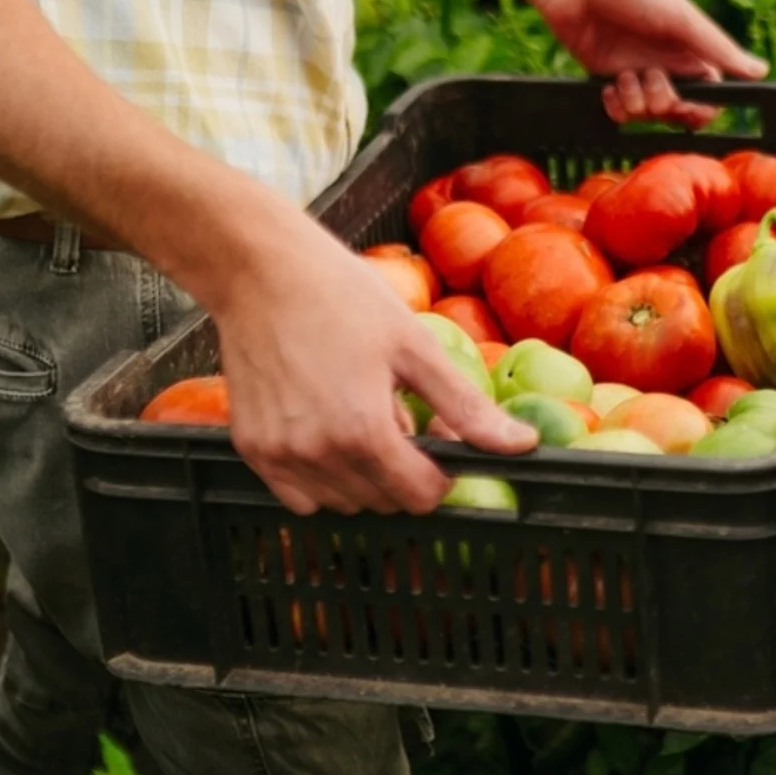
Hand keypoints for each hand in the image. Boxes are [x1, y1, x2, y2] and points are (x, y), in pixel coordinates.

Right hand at [216, 224, 536, 515]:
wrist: (261, 271)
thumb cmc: (342, 297)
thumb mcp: (415, 346)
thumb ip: (466, 406)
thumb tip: (523, 445)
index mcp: (364, 431)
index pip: (419, 496)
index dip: (440, 473)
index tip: (437, 438)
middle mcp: (318, 453)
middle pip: (383, 503)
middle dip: (403, 471)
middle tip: (399, 416)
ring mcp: (280, 455)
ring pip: (342, 503)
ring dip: (363, 477)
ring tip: (359, 417)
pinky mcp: (253, 448)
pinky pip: (298, 496)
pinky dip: (320, 479)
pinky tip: (326, 432)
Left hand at [524, 0, 768, 127]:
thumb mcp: (681, 18)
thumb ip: (720, 49)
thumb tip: (762, 71)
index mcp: (689, 49)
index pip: (709, 94)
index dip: (701, 108)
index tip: (687, 105)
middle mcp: (665, 64)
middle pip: (677, 110)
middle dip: (664, 103)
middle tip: (651, 79)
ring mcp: (635, 73)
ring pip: (646, 115)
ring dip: (636, 100)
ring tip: (623, 75)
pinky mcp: (606, 80)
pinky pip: (619, 113)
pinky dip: (615, 105)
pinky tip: (608, 86)